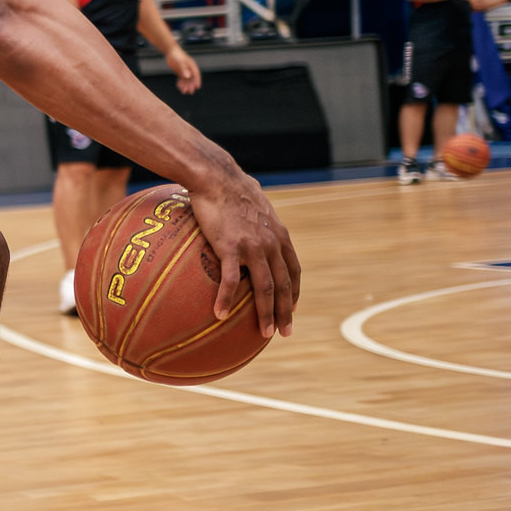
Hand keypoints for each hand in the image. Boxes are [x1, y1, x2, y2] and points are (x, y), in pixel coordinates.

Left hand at [168, 46, 201, 95]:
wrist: (171, 51)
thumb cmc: (177, 55)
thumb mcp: (180, 62)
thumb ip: (184, 69)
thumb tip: (188, 76)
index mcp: (192, 66)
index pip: (196, 75)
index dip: (197, 81)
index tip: (197, 87)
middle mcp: (189, 69)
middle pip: (191, 79)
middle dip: (191, 86)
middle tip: (190, 92)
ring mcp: (185, 71)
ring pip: (186, 80)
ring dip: (185, 86)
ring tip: (184, 92)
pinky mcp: (180, 72)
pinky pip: (181, 79)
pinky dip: (180, 83)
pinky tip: (179, 87)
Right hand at [185, 172, 299, 338]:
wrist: (216, 176)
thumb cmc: (230, 185)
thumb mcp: (254, 201)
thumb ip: (257, 217)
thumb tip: (249, 219)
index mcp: (278, 235)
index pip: (293, 269)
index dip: (294, 290)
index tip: (292, 306)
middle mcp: (271, 244)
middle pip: (284, 285)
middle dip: (286, 311)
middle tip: (286, 332)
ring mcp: (253, 247)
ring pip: (265, 288)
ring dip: (265, 314)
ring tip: (264, 334)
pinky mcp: (231, 248)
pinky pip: (232, 281)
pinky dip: (228, 300)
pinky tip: (221, 314)